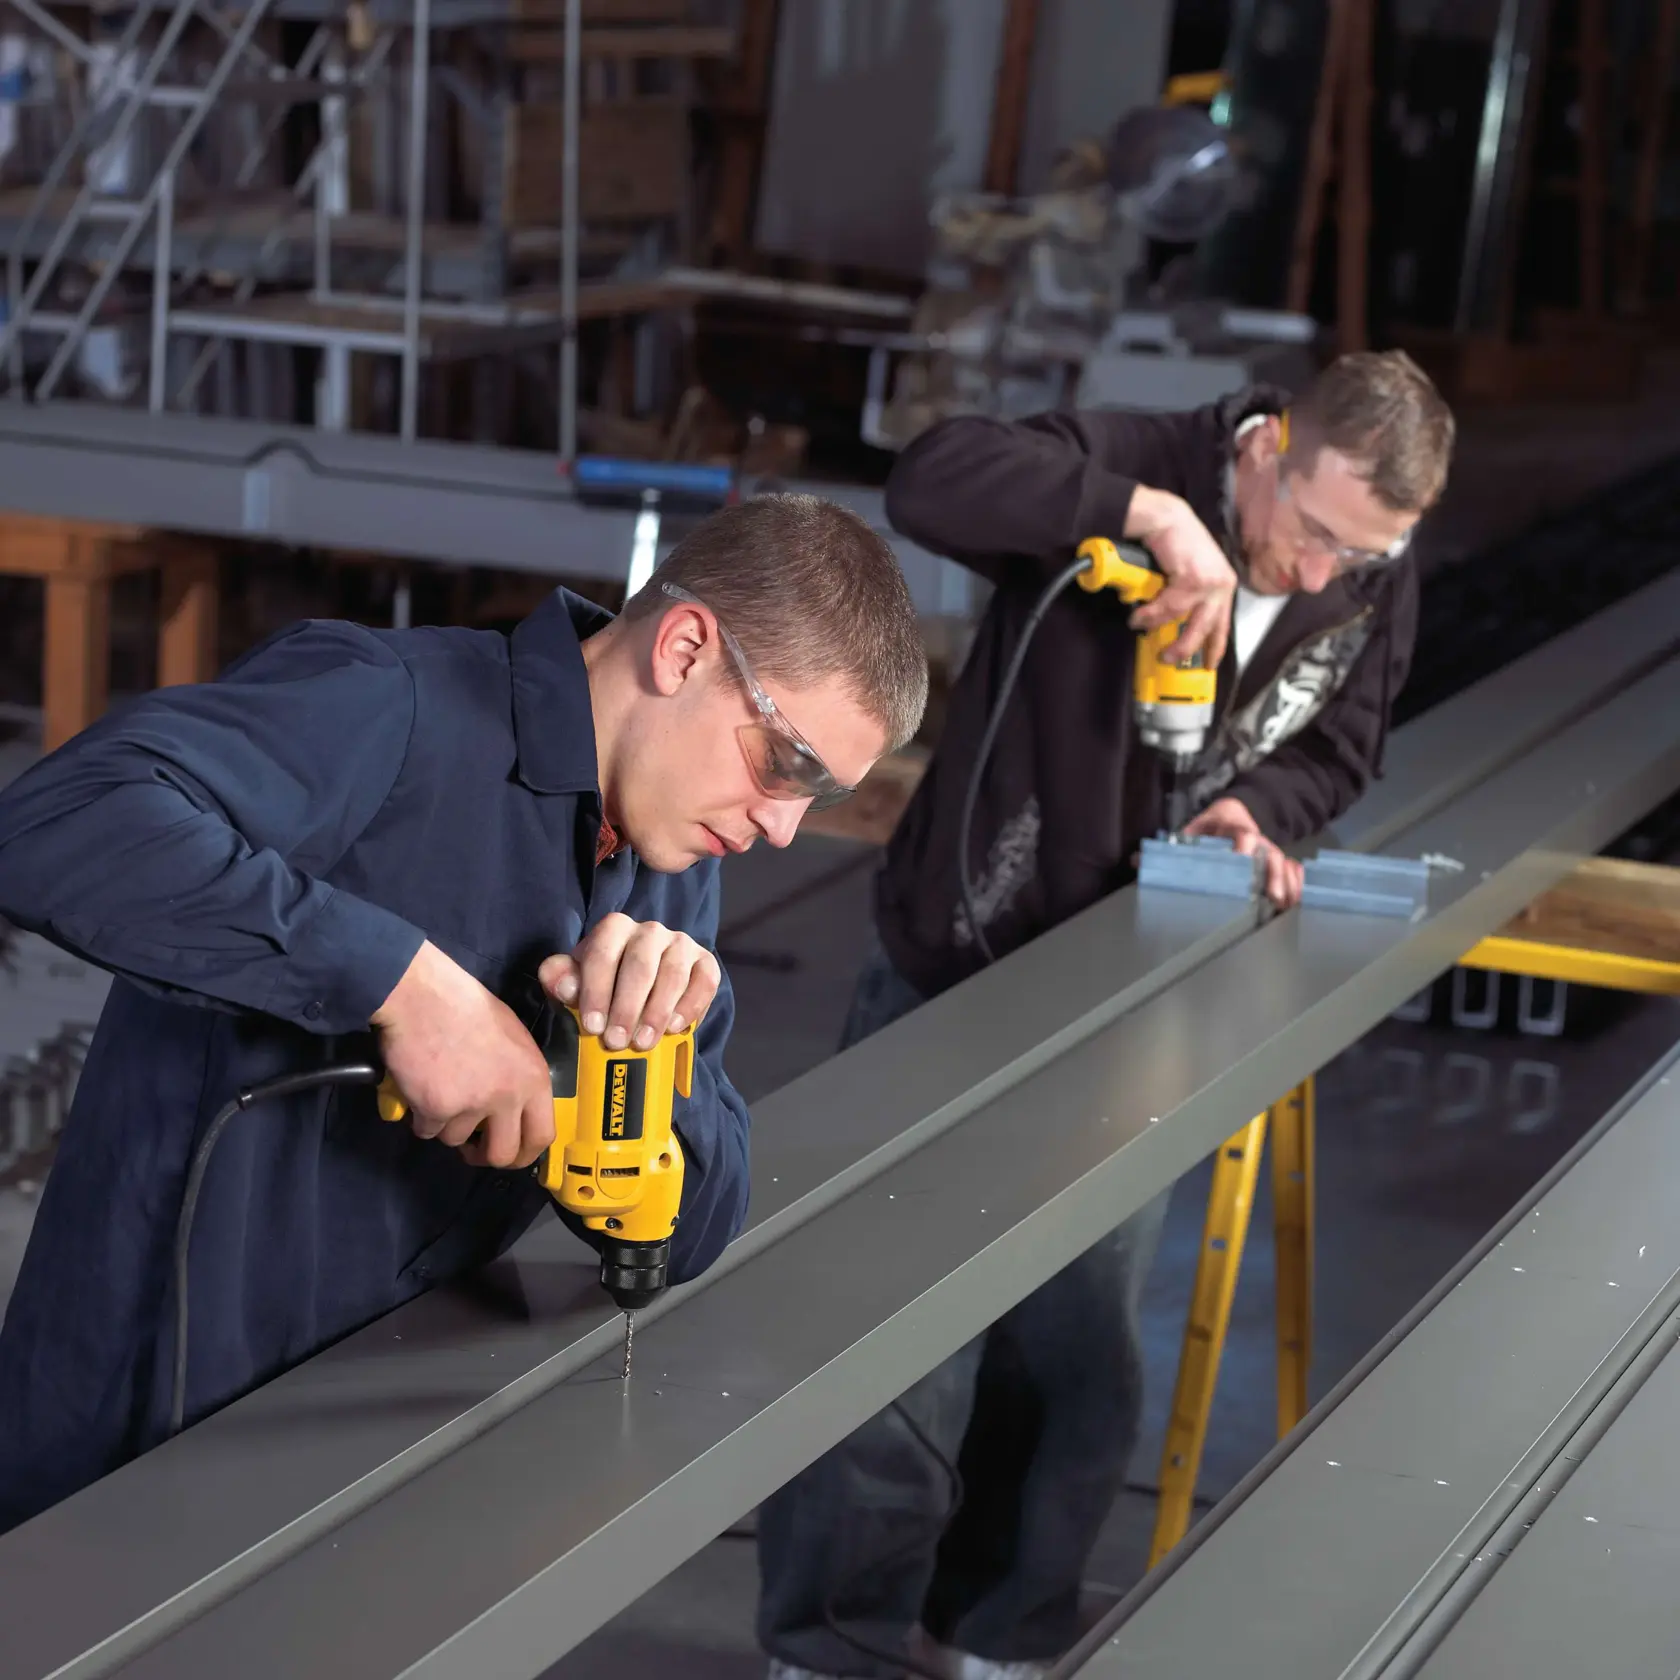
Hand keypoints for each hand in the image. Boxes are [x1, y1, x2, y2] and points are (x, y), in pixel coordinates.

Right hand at [371, 941, 554, 1169]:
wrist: (423, 997)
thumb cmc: (466, 1009)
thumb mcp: (513, 1040)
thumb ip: (519, 1077)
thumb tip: (514, 1111)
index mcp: (534, 1077)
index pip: (543, 1136)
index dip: (526, 1154)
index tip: (512, 1155)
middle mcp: (509, 1096)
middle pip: (503, 1155)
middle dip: (483, 1156)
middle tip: (471, 1147)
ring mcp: (472, 1105)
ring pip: (457, 1140)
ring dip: (446, 1125)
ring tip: (440, 1089)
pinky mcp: (437, 1109)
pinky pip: (427, 1130)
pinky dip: (420, 1116)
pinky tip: (420, 1087)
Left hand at [539, 913, 719, 1051]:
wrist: (643, 987)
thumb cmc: (604, 985)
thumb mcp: (577, 982)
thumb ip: (561, 980)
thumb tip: (564, 986)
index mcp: (615, 928)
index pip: (603, 952)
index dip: (596, 990)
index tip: (593, 1025)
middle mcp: (650, 930)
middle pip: (641, 965)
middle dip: (627, 1007)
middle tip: (617, 1041)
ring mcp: (681, 944)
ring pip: (673, 974)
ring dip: (657, 1012)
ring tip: (643, 1042)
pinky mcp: (705, 962)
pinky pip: (705, 981)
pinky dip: (691, 1006)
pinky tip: (674, 1028)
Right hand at [1125, 486, 1237, 667]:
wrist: (1167, 518)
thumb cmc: (1175, 543)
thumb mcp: (1189, 572)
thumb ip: (1189, 596)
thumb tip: (1173, 623)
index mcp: (1224, 584)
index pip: (1223, 623)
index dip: (1215, 647)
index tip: (1208, 664)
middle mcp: (1222, 584)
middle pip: (1206, 628)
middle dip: (1185, 647)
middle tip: (1168, 658)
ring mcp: (1210, 582)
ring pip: (1185, 620)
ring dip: (1159, 627)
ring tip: (1140, 625)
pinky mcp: (1194, 578)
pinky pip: (1169, 607)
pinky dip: (1150, 613)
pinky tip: (1139, 614)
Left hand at [1183, 797, 1302, 908]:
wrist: (1233, 813)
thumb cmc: (1211, 826)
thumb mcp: (1194, 828)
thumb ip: (1181, 842)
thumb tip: (1150, 858)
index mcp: (1233, 828)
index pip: (1243, 833)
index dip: (1244, 844)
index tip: (1242, 858)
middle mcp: (1257, 840)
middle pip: (1271, 854)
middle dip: (1274, 875)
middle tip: (1273, 897)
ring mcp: (1268, 850)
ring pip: (1283, 864)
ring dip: (1287, 884)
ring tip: (1285, 906)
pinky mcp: (1275, 861)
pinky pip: (1291, 869)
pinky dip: (1296, 884)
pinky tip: (1296, 902)